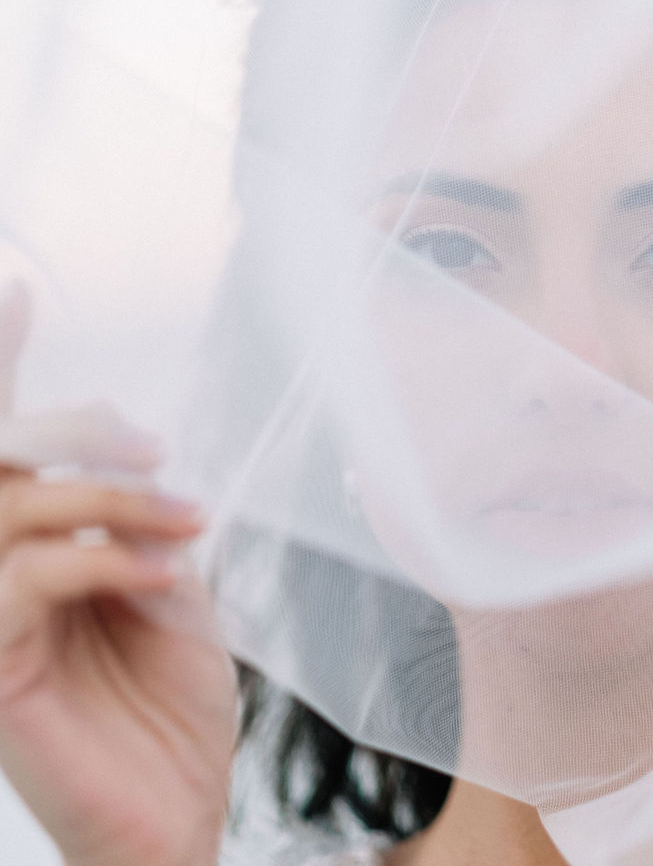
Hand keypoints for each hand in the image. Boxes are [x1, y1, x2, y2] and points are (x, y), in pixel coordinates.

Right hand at [0, 282, 237, 865]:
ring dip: (106, 499)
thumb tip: (120, 440)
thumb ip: (131, 514)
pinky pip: (22, 584)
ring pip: (8, 513)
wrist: (185, 813)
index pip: (8, 454)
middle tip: (147, 445)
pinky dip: (100, 562)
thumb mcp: (167, 583)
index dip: (9, 368)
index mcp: (32, 552)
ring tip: (183, 516)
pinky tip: (162, 575)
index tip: (19, 291)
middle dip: (69, 431)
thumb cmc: (171, 703)